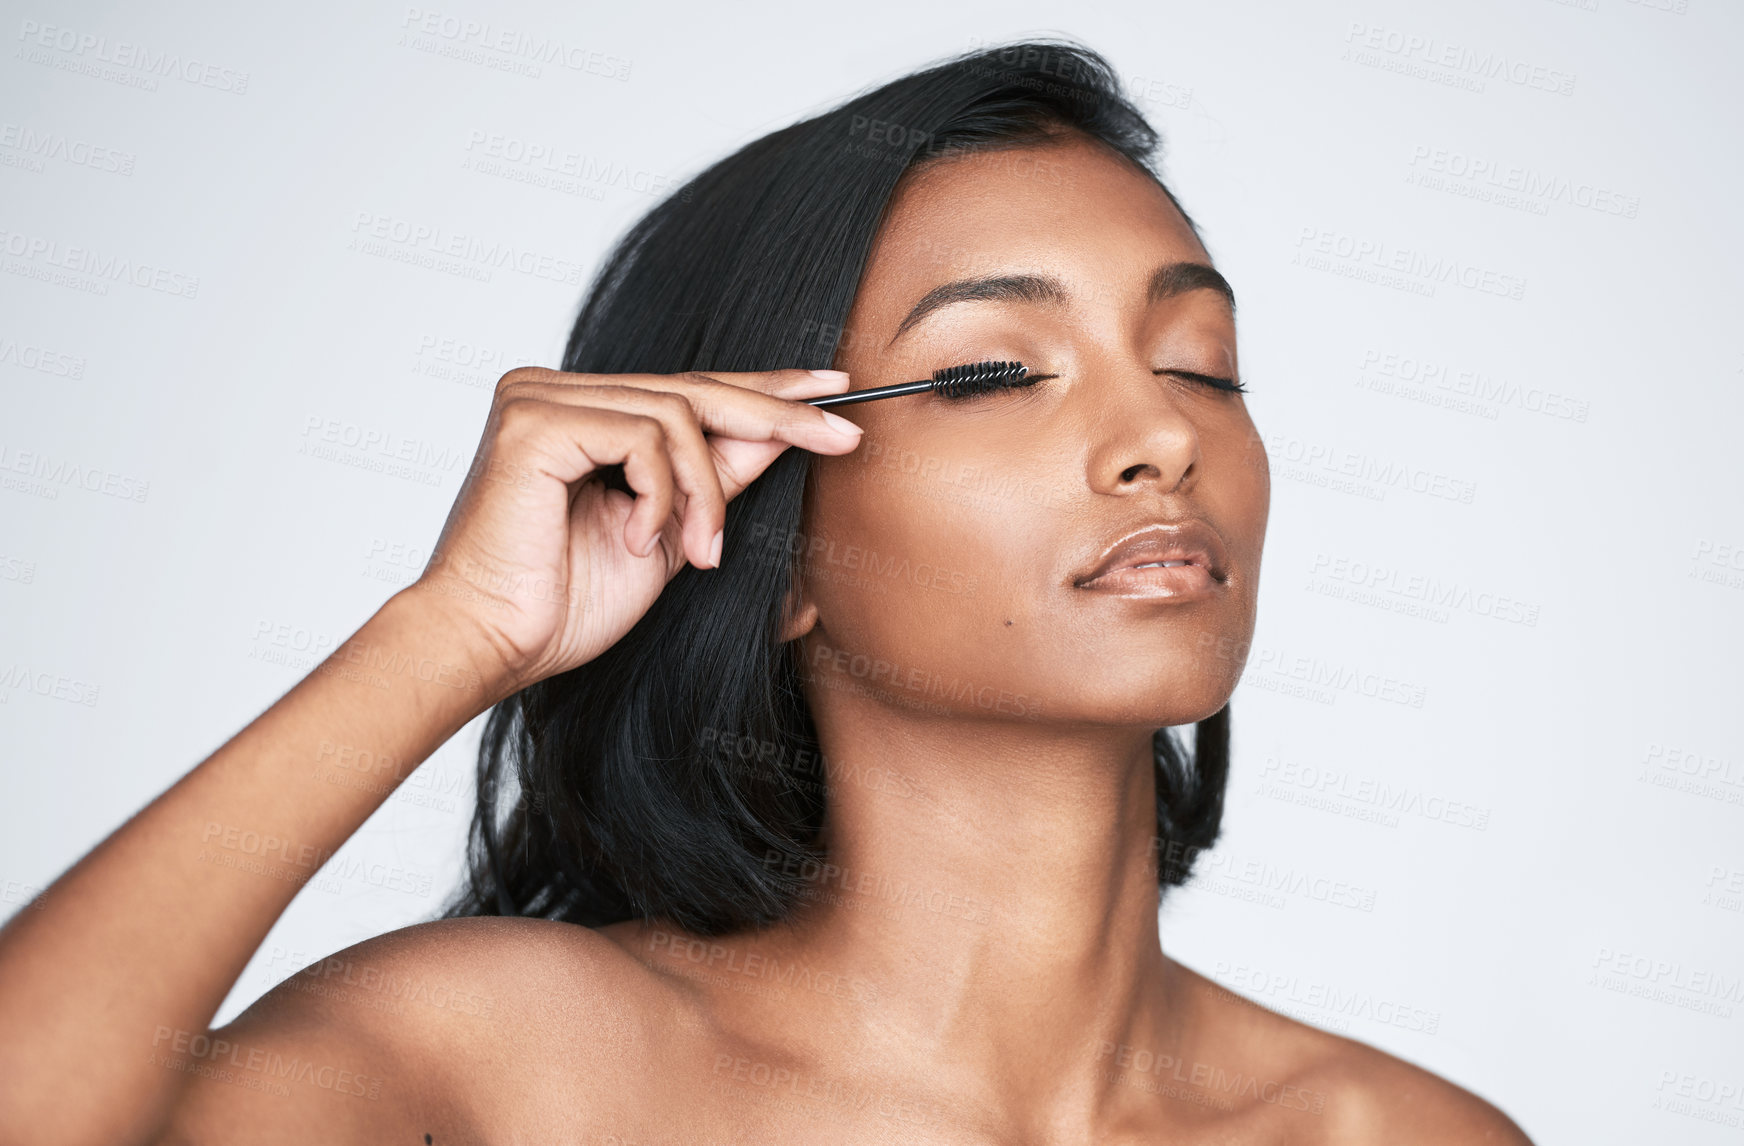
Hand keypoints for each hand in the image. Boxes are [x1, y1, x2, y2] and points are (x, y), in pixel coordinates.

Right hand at [403, 365, 862, 693]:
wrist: (492, 645)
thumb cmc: (562, 604)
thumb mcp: (669, 534)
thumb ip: (716, 480)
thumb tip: (782, 432)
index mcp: (580, 413)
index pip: (688, 392)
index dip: (765, 391)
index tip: (835, 392)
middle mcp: (555, 391)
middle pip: (692, 390)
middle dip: (776, 415)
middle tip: (844, 432)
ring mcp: (540, 398)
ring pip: (675, 416)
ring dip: (707, 493)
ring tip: (700, 552)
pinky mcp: (533, 420)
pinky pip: (641, 437)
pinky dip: (662, 496)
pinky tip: (640, 542)